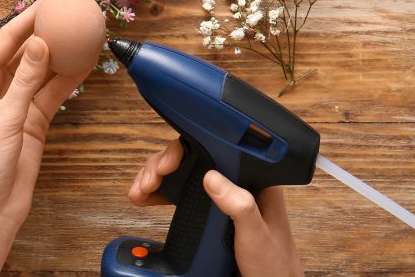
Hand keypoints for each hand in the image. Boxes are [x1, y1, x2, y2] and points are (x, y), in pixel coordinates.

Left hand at [0, 0, 92, 276]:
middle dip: (47, 29)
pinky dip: (69, 78)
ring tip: (84, 31)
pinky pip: (53, 92)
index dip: (29, 18)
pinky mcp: (32, 120)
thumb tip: (42, 42)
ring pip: (43, 70)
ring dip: (62, 53)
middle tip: (71, 10)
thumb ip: (26, 79)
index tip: (52, 0)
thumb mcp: (5, 116)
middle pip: (26, 50)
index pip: (7, 40)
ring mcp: (16, 103)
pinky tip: (86, 62)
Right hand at [128, 140, 303, 276]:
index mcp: (252, 179)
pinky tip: (147, 197)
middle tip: (147, 183)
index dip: (183, 152)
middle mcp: (234, 182)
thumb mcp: (257, 236)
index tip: (166, 165)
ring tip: (140, 191)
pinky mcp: (209, 210)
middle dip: (161, 167)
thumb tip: (212, 177)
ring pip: (181, 174)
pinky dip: (159, 193)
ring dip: (155, 179)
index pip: (213, 150)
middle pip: (190, 159)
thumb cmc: (274, 265)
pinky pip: (180, 193)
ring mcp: (220, 196)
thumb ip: (239, 207)